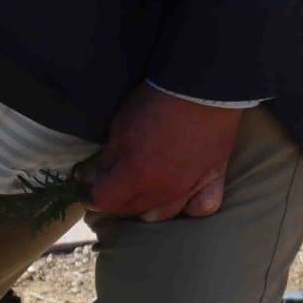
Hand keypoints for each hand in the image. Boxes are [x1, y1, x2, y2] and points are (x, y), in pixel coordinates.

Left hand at [87, 85, 243, 222]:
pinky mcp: (214, 178)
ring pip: (161, 214)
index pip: (104, 201)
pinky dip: (189, 207)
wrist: (203, 88)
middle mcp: (161, 190)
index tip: (88, 187)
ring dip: (145, 207)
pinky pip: (201, 208)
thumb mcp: (120, 127)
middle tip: (112, 185)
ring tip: (140, 193)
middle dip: (115, 201)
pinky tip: (181, 198)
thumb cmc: (155, 104)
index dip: (91, 195)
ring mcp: (189, 187)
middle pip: (130, 209)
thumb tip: (91, 178)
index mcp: (135, 177)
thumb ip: (107, 158)